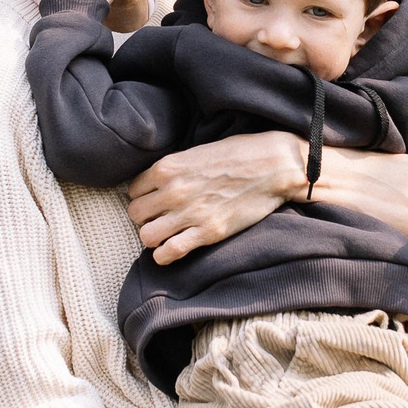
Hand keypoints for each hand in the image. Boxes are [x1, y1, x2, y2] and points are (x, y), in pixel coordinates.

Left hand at [127, 130, 300, 264]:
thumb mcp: (198, 152)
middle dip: (145, 218)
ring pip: (146, 236)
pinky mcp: (208, 231)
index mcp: (168, 167)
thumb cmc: (240, 153)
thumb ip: (175, 169)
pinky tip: (171, 251)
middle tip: (160, 218)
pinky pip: (170, 252)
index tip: (154, 200)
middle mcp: (173, 190)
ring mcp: (190, 212)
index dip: (143, 197)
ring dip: (154, 237)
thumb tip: (160, 183)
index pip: (133, 190)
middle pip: (135, 214)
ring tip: (166, 234)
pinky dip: (165, 256)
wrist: (275, 165)